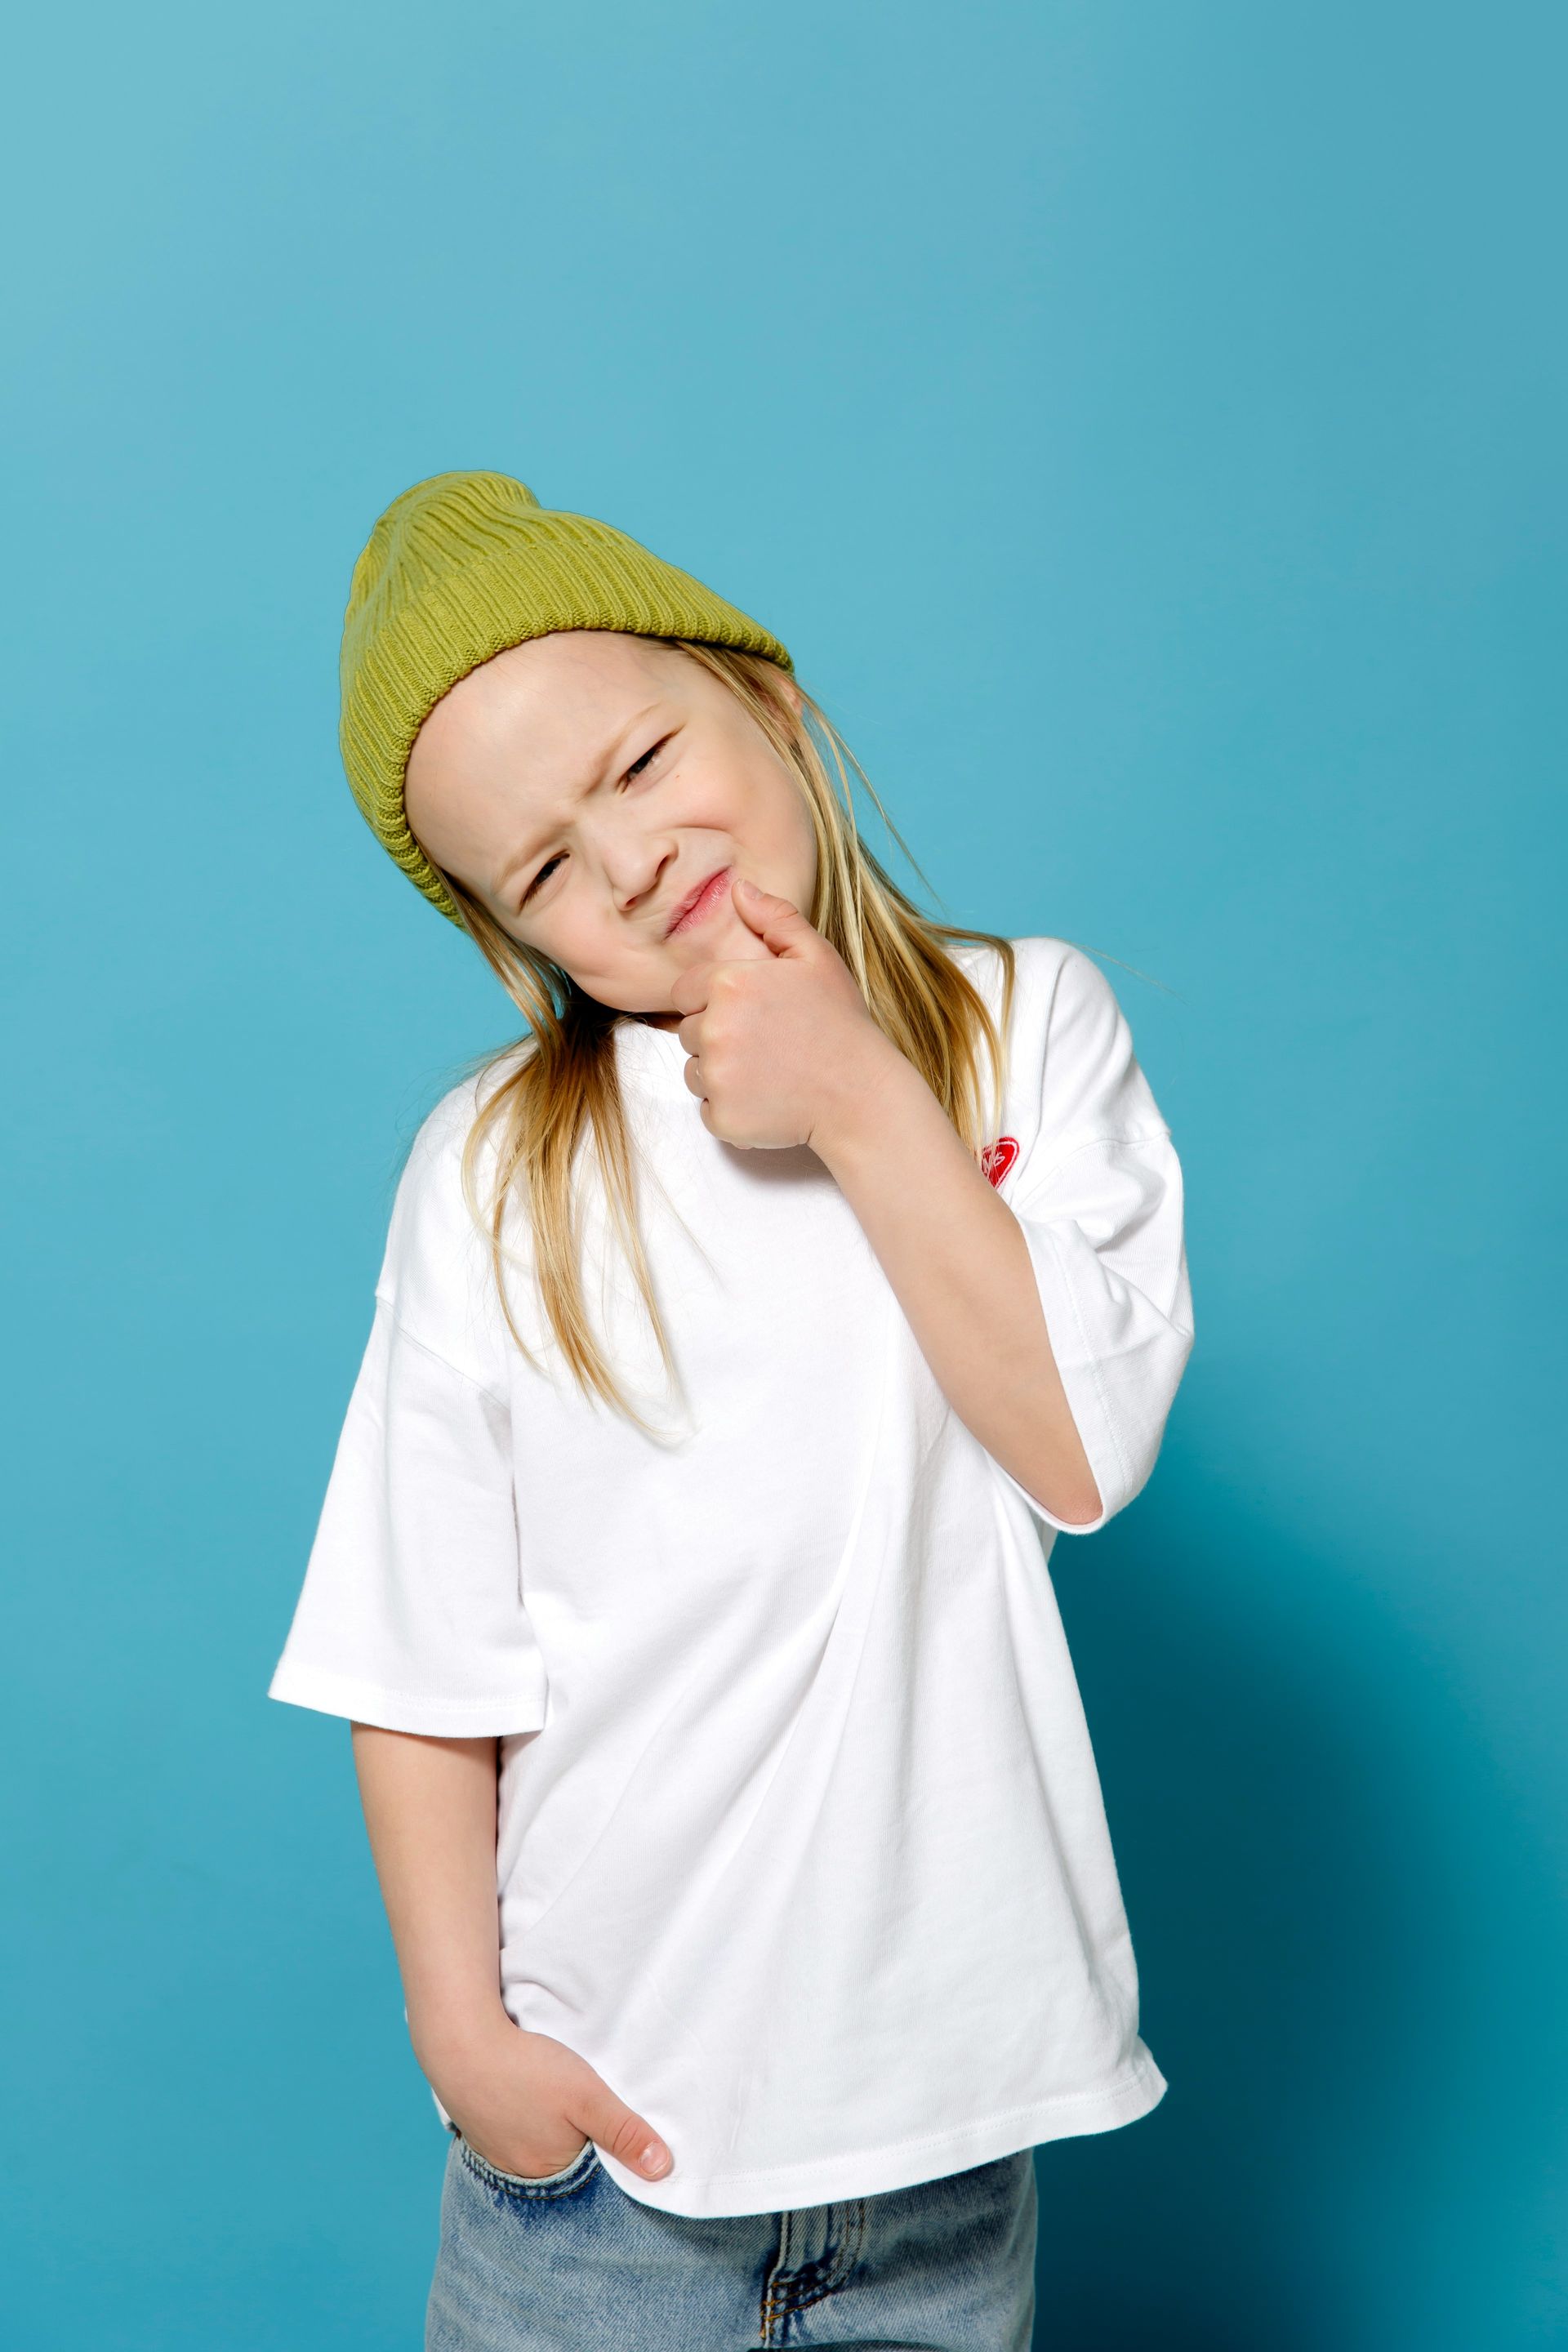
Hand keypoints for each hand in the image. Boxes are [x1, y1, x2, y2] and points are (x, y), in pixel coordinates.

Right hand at [430, 2018, 672, 2182]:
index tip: (618, 2132)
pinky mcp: (478, 2124)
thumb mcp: (587, 2097)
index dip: (606, 2154)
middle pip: (561, 2162)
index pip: (589, 2175)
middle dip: (579, 2144)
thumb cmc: (526, 2070)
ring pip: (535, 2146)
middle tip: (588, 2113)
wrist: (461, 2042)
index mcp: (547, 2171)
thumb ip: (625, 2132)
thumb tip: (664, 2170)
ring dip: (549, 2131)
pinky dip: (524, 2120)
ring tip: (560, 2106)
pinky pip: (511, 2131)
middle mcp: (517, 2171)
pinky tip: (528, 2099)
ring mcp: (493, 2150)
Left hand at [669, 878, 903, 1152]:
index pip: (685, 991)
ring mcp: (716, 1077)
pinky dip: (731, 1107)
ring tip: (769, 1071)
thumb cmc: (841, 1024)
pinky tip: (768, 1097)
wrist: (862, 1096)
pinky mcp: (722, 1117)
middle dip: (718, 1036)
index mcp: (730, 984)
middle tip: (768, 1043)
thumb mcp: (817, 958)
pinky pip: (707, 1108)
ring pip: (694, 1070)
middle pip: (687, 1032)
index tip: (752, 1013)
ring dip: (721, 1072)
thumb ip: (775, 918)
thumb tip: (739, 890)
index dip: (715, 1000)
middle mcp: (714, 1029)